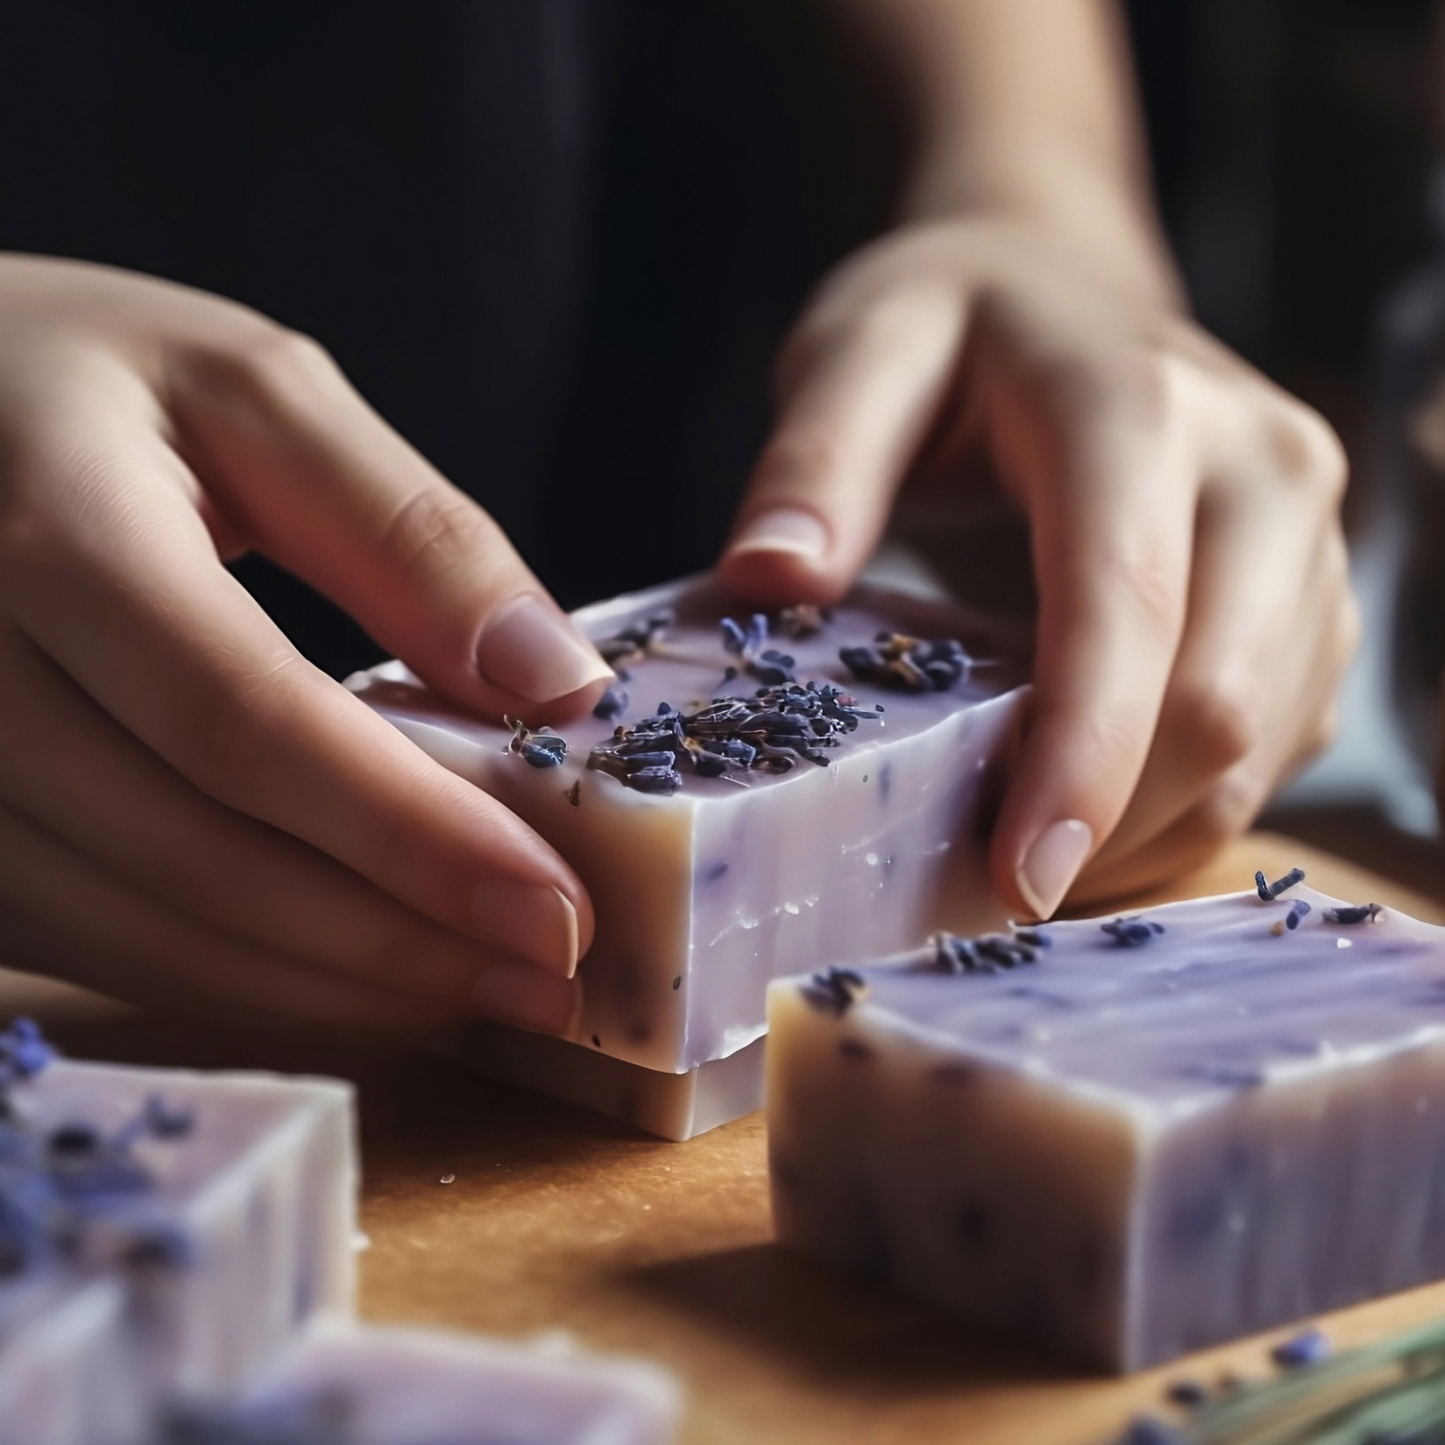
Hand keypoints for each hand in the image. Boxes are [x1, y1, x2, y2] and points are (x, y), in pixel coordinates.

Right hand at [0, 255, 613, 1030]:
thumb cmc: (75, 385)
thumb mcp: (250, 394)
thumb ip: (409, 535)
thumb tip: (559, 686)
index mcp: (46, 533)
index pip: (244, 722)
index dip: (407, 832)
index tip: (553, 906)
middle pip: (197, 855)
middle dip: (393, 937)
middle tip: (551, 977)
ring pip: (143, 932)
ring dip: (331, 984)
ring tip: (481, 991)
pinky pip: (94, 944)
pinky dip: (241, 979)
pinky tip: (355, 974)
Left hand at [718, 217, 1357, 915]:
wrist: (1068, 289)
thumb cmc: (956, 324)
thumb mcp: (863, 349)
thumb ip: (817, 455)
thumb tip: (768, 578)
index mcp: (1142, 408)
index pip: (1128, 609)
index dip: (1078, 762)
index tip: (1012, 879)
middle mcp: (1265, 471)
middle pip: (1221, 703)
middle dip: (1110, 823)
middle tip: (987, 885)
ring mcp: (1312, 541)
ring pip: (1264, 747)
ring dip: (1146, 831)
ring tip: (1022, 848)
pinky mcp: (1316, 603)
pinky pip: (1276, 747)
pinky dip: (1180, 808)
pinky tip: (1086, 808)